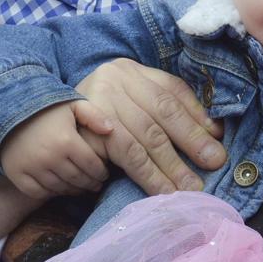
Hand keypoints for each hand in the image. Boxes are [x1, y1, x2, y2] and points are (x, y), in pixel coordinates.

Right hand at [0, 101, 110, 198]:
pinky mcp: (17, 175)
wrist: (8, 108)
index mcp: (67, 141)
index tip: (104, 173)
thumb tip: (111, 130)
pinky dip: (51, 193)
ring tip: (80, 187)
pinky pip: (39, 193)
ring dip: (74, 190)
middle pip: (78, 179)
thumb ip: (94, 115)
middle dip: (90, 183)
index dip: (101, 172)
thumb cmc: (45, 107)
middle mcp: (50, 158)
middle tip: (95, 184)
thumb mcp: (72, 104)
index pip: (92, 166)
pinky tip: (59, 187)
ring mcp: (32, 168)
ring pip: (61, 188)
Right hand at [74, 58, 225, 195]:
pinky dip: (144, 174)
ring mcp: (97, 103)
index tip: (216, 143)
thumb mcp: (135, 103)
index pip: (169, 93)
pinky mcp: (86, 130)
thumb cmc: (103, 115)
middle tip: (211, 168)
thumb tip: (214, 132)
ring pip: (142, 138)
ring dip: (167, 168)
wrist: (46, 124)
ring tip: (186, 191)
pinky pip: (122, 154)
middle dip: (188, 144)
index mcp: (129, 71)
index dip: (195, 118)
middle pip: (158, 115)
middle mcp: (113, 81)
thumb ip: (171, 110)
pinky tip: (159, 190)